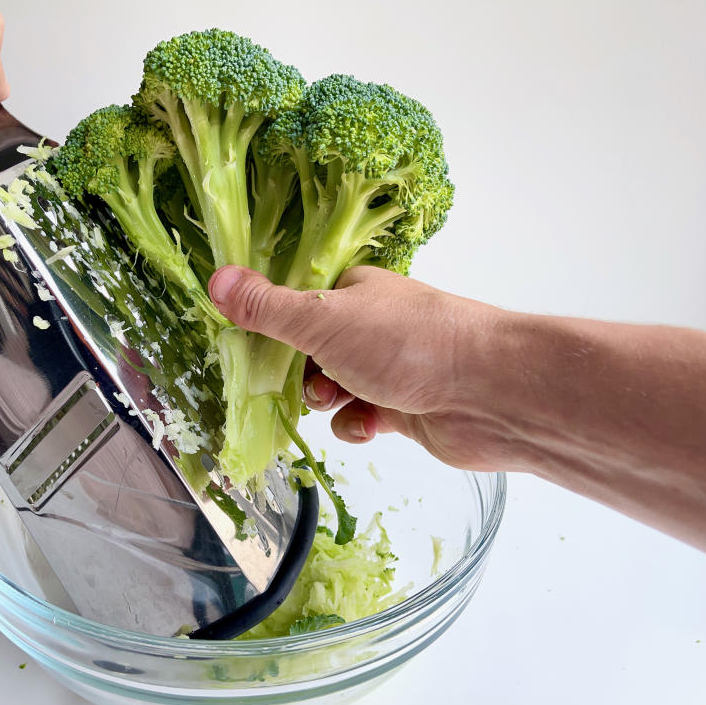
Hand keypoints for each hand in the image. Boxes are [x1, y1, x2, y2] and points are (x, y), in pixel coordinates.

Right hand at [208, 264, 512, 471]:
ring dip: (328, 399)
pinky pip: (362, 416)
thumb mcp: (323, 320)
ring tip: (340, 400)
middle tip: (304, 380)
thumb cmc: (407, 343)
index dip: (272, 324)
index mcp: (354, 291)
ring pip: (335, 386)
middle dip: (299, 371)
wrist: (489, 393)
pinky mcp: (405, 406)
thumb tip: (217, 279)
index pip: (297, 301)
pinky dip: (358, 424)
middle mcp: (372, 324)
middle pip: (311, 348)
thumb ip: (268, 308)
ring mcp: (390, 366)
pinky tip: (369, 425)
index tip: (252, 346)